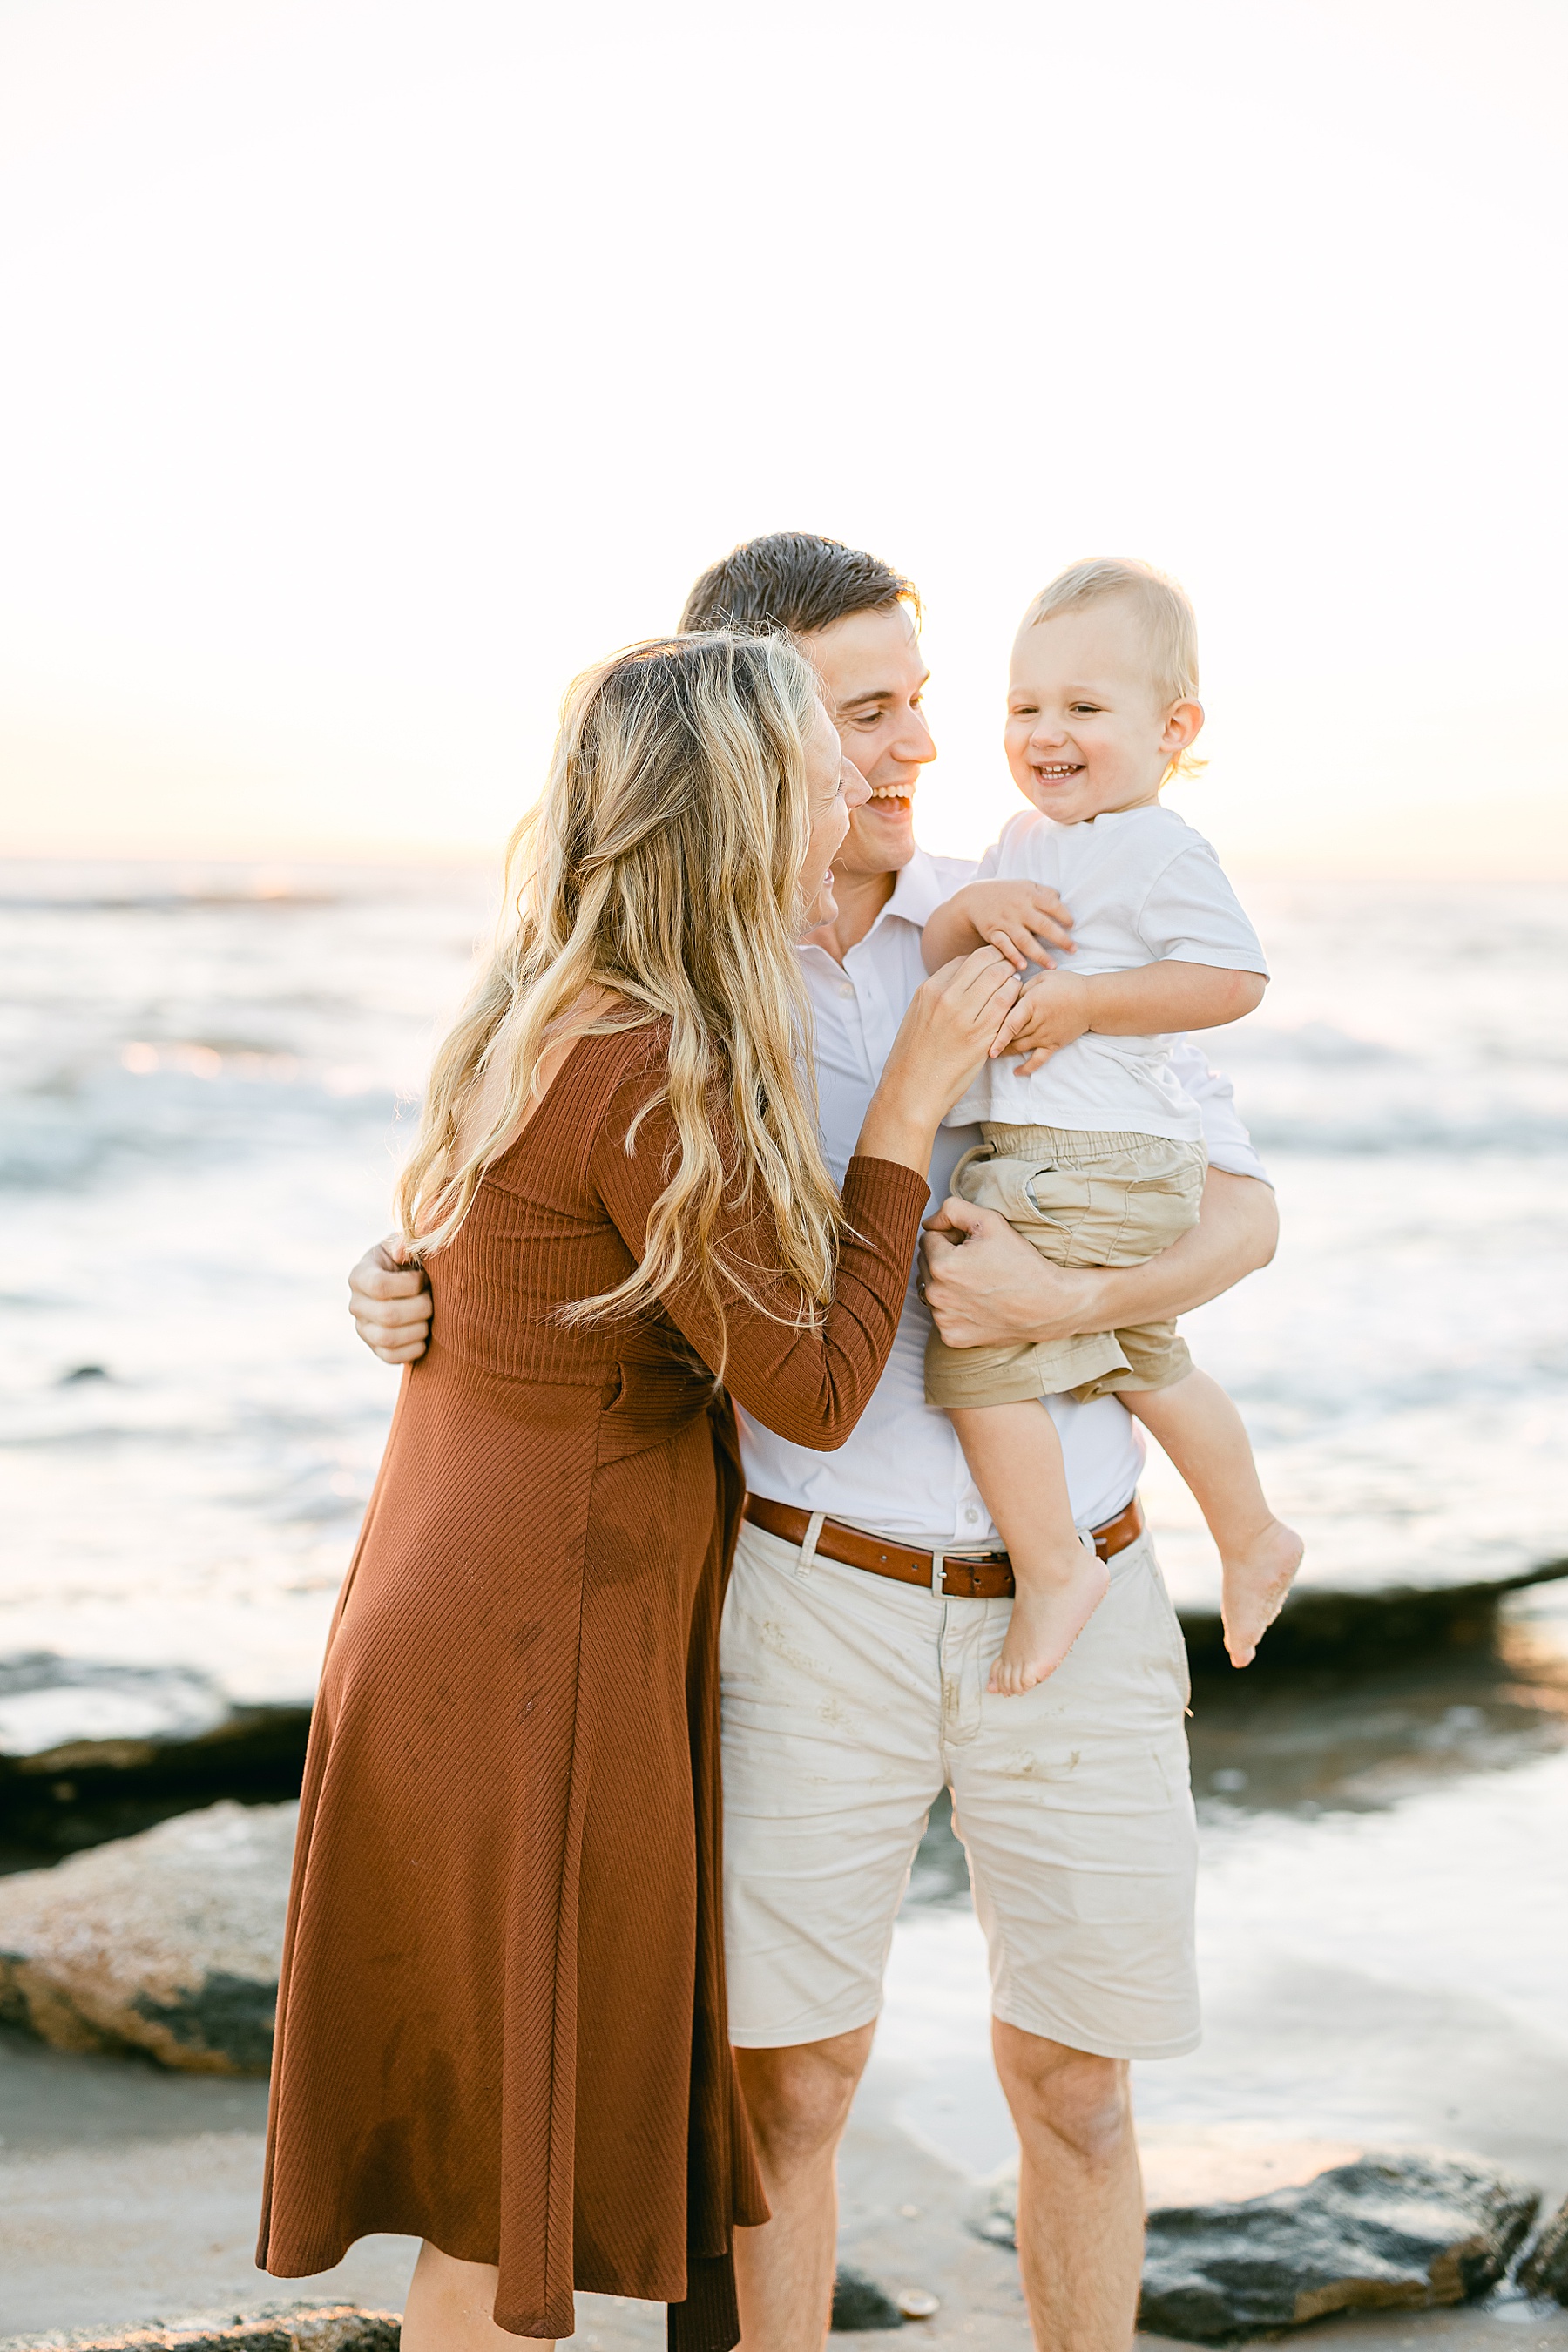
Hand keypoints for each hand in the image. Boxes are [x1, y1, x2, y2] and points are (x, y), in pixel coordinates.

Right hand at [349, 1235, 430, 1363]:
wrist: (411, 1286)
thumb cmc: (410, 1262)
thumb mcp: (406, 1246)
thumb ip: (406, 1243)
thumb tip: (402, 1251)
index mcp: (360, 1276)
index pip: (379, 1286)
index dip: (410, 1284)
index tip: (423, 1278)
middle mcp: (356, 1305)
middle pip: (388, 1315)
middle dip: (421, 1307)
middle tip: (431, 1298)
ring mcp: (364, 1330)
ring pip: (389, 1338)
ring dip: (420, 1327)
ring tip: (429, 1315)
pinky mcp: (376, 1349)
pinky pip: (393, 1357)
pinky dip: (415, 1348)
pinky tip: (425, 1332)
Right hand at [857, 948, 1021, 1170]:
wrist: (912, 1090)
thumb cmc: (914, 1059)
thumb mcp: (916, 1017)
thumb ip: (937, 997)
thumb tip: (960, 984)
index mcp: (928, 990)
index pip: (963, 960)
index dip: (982, 960)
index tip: (991, 968)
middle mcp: (946, 997)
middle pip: (983, 960)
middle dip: (1001, 960)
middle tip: (1009, 970)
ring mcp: (964, 1015)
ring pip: (1000, 976)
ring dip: (1011, 977)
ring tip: (1015, 984)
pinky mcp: (981, 1035)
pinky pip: (1006, 1003)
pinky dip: (1015, 997)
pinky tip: (1016, 1004)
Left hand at [920, 1198, 1100, 1347]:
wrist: (1048, 1305)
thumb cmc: (1021, 1262)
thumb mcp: (990, 1221)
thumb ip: (952, 1210)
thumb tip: (928, 1222)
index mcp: (941, 1264)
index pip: (928, 1238)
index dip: (951, 1236)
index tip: (973, 1245)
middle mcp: (936, 1295)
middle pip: (926, 1264)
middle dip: (945, 1259)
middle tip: (978, 1263)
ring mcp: (943, 1319)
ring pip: (932, 1290)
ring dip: (947, 1284)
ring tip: (978, 1283)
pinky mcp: (952, 1337)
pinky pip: (943, 1315)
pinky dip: (955, 1309)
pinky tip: (978, 1304)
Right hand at [951, 880, 1074, 970]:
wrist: (974, 898)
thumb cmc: (1007, 893)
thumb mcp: (1026, 886)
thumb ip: (1045, 893)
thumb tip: (1062, 902)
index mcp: (1030, 895)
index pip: (1052, 905)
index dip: (1064, 916)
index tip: (1073, 926)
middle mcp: (1019, 909)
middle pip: (1043, 925)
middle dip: (1060, 939)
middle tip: (1073, 950)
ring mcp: (1006, 922)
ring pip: (1025, 940)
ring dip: (1039, 954)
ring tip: (1053, 966)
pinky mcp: (993, 932)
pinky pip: (1004, 946)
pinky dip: (1012, 956)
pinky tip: (1022, 966)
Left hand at [990, 967, 1091, 1072]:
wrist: (1093, 1000)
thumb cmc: (1067, 985)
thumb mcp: (1041, 978)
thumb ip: (1021, 989)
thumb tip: (1003, 996)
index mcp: (1032, 1003)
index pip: (1011, 1023)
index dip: (997, 1036)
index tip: (986, 1046)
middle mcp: (1038, 1022)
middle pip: (1012, 1036)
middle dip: (995, 1042)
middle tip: (978, 1046)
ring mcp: (1046, 1036)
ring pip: (1021, 1048)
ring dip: (1006, 1053)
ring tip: (991, 1055)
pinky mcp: (1054, 1044)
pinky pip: (1039, 1060)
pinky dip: (1028, 1068)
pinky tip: (1017, 1073)